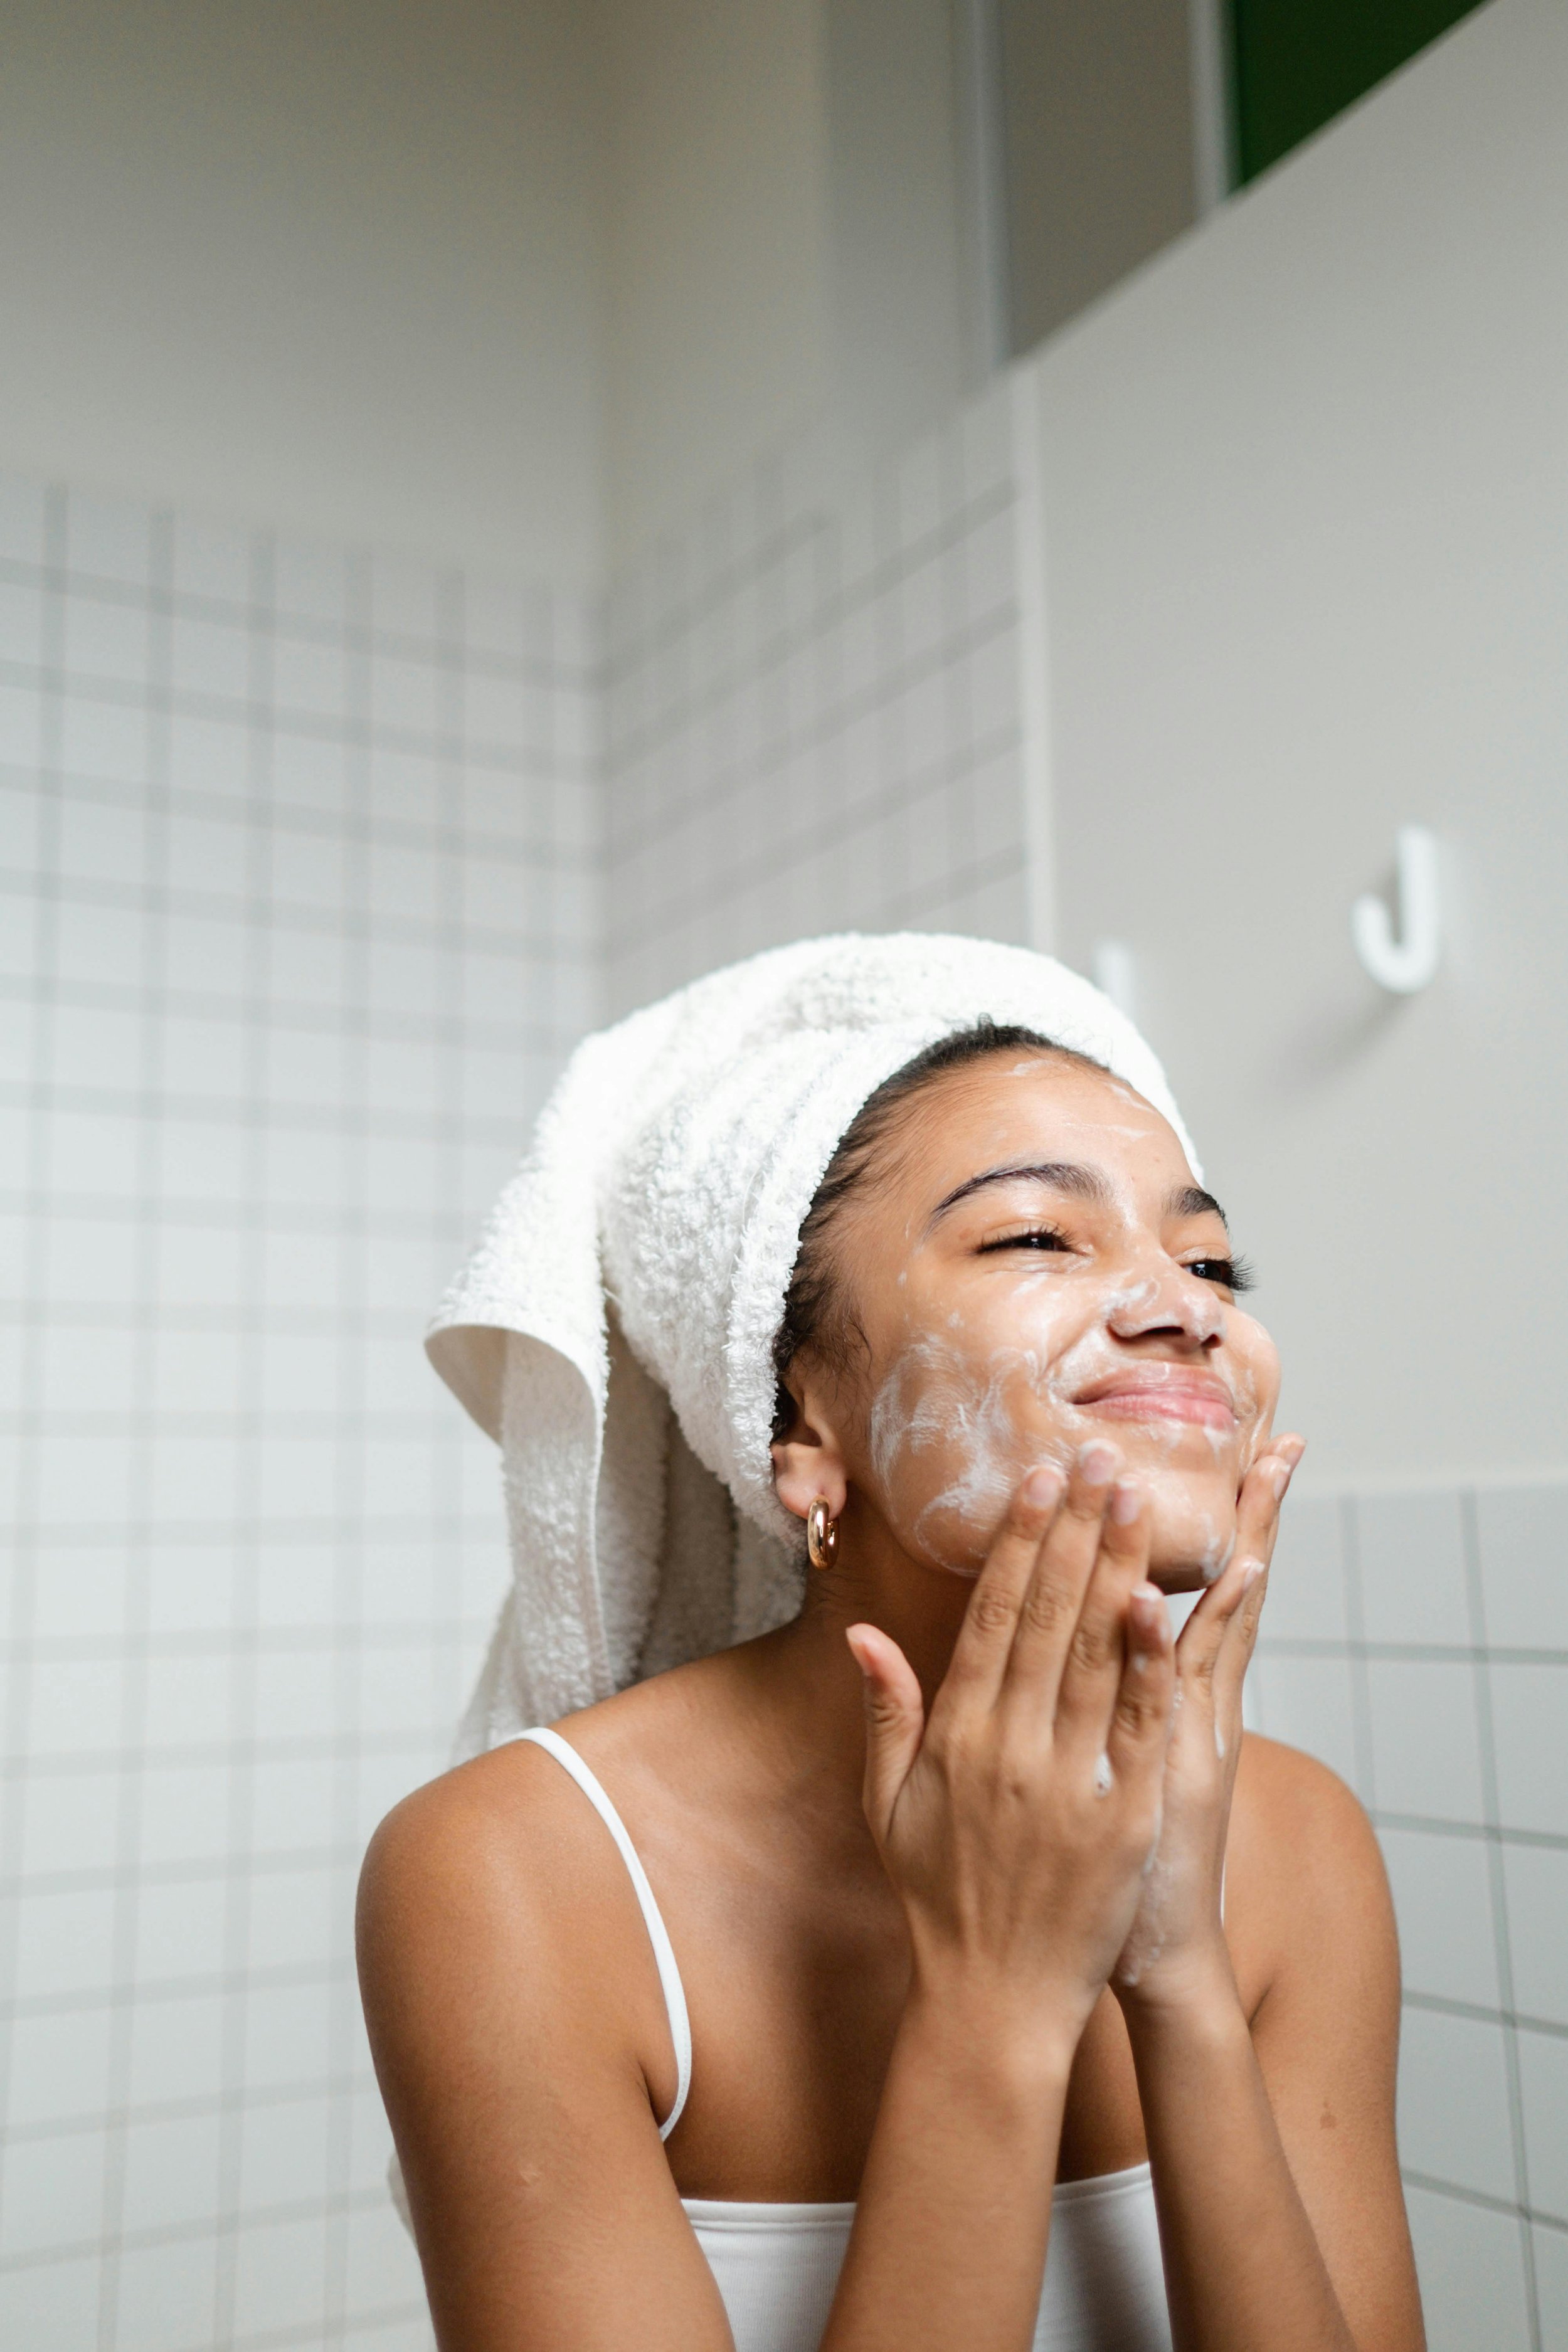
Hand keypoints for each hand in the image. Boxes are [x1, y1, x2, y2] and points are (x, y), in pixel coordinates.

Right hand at [846, 1445, 1175, 2048]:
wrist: (995, 2002)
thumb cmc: (939, 1901)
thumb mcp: (889, 1807)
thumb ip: (886, 1713)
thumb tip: (863, 1635)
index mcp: (957, 1737)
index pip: (991, 1616)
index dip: (1015, 1543)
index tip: (1035, 1481)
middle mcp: (1010, 1747)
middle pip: (1047, 1616)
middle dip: (1074, 1530)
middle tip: (1099, 1458)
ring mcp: (1068, 1781)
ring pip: (1096, 1653)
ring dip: (1117, 1570)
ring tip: (1137, 1500)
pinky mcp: (1122, 1817)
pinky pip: (1139, 1725)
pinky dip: (1150, 1661)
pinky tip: (1163, 1604)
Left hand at [1111, 1434, 1305, 2009]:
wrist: (1125, 1954)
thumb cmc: (1100, 1861)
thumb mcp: (1114, 1762)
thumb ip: (1113, 1684)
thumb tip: (1102, 1616)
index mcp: (1175, 1695)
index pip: (1207, 1588)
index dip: (1232, 1525)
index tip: (1262, 1452)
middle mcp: (1193, 1706)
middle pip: (1228, 1593)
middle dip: (1252, 1519)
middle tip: (1281, 1442)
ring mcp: (1183, 1737)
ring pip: (1213, 1631)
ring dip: (1228, 1555)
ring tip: (1253, 1476)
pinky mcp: (1158, 1776)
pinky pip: (1157, 1701)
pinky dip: (1155, 1650)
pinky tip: (1152, 1599)